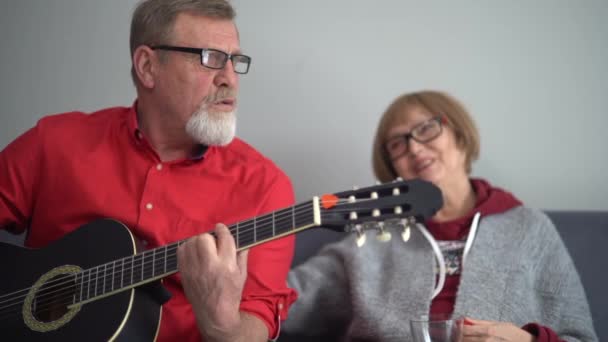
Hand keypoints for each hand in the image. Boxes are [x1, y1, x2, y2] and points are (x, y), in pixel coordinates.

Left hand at [177, 223, 248, 340]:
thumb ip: (242, 256)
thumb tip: (242, 240)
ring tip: (203, 249)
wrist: (214, 314)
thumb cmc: (230, 294)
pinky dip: (187, 248)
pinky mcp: (184, 273)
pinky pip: (181, 251)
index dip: (222, 230)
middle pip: (204, 238)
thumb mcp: (242, 275)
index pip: (224, 239)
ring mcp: (194, 270)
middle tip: (213, 244)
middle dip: (209, 238)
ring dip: (197, 242)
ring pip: (191, 243)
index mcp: (227, 266)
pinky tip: (194, 253)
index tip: (221, 228)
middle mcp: (209, 266)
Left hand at [462, 318, 534, 341]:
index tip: (457, 327)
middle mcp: (486, 340)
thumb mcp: (497, 324)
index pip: (465, 330)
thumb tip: (465, 318)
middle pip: (463, 339)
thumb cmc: (512, 333)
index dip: (458, 329)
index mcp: (488, 330)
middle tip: (458, 335)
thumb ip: (479, 322)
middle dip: (458, 336)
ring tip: (463, 339)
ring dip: (463, 341)